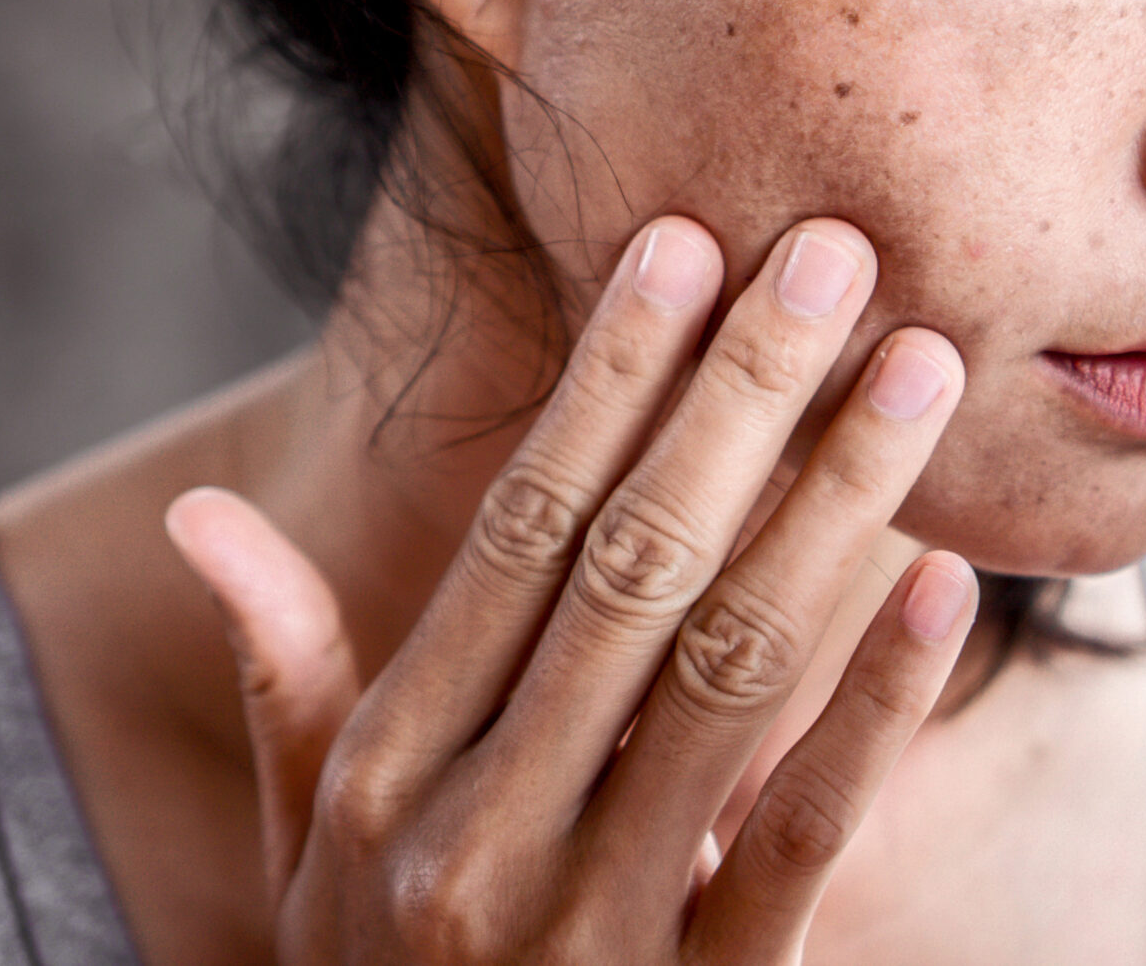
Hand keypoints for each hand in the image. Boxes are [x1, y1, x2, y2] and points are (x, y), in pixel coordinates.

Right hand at [165, 216, 976, 963]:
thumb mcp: (307, 856)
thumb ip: (287, 683)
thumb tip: (202, 514)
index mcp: (387, 774)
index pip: (519, 532)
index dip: (608, 383)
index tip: (685, 246)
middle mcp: (475, 835)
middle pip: (633, 566)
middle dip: (741, 396)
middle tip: (836, 252)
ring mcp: (591, 925)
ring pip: (729, 669)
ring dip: (832, 504)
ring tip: (919, 370)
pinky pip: (802, 836)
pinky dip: (877, 707)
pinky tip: (943, 587)